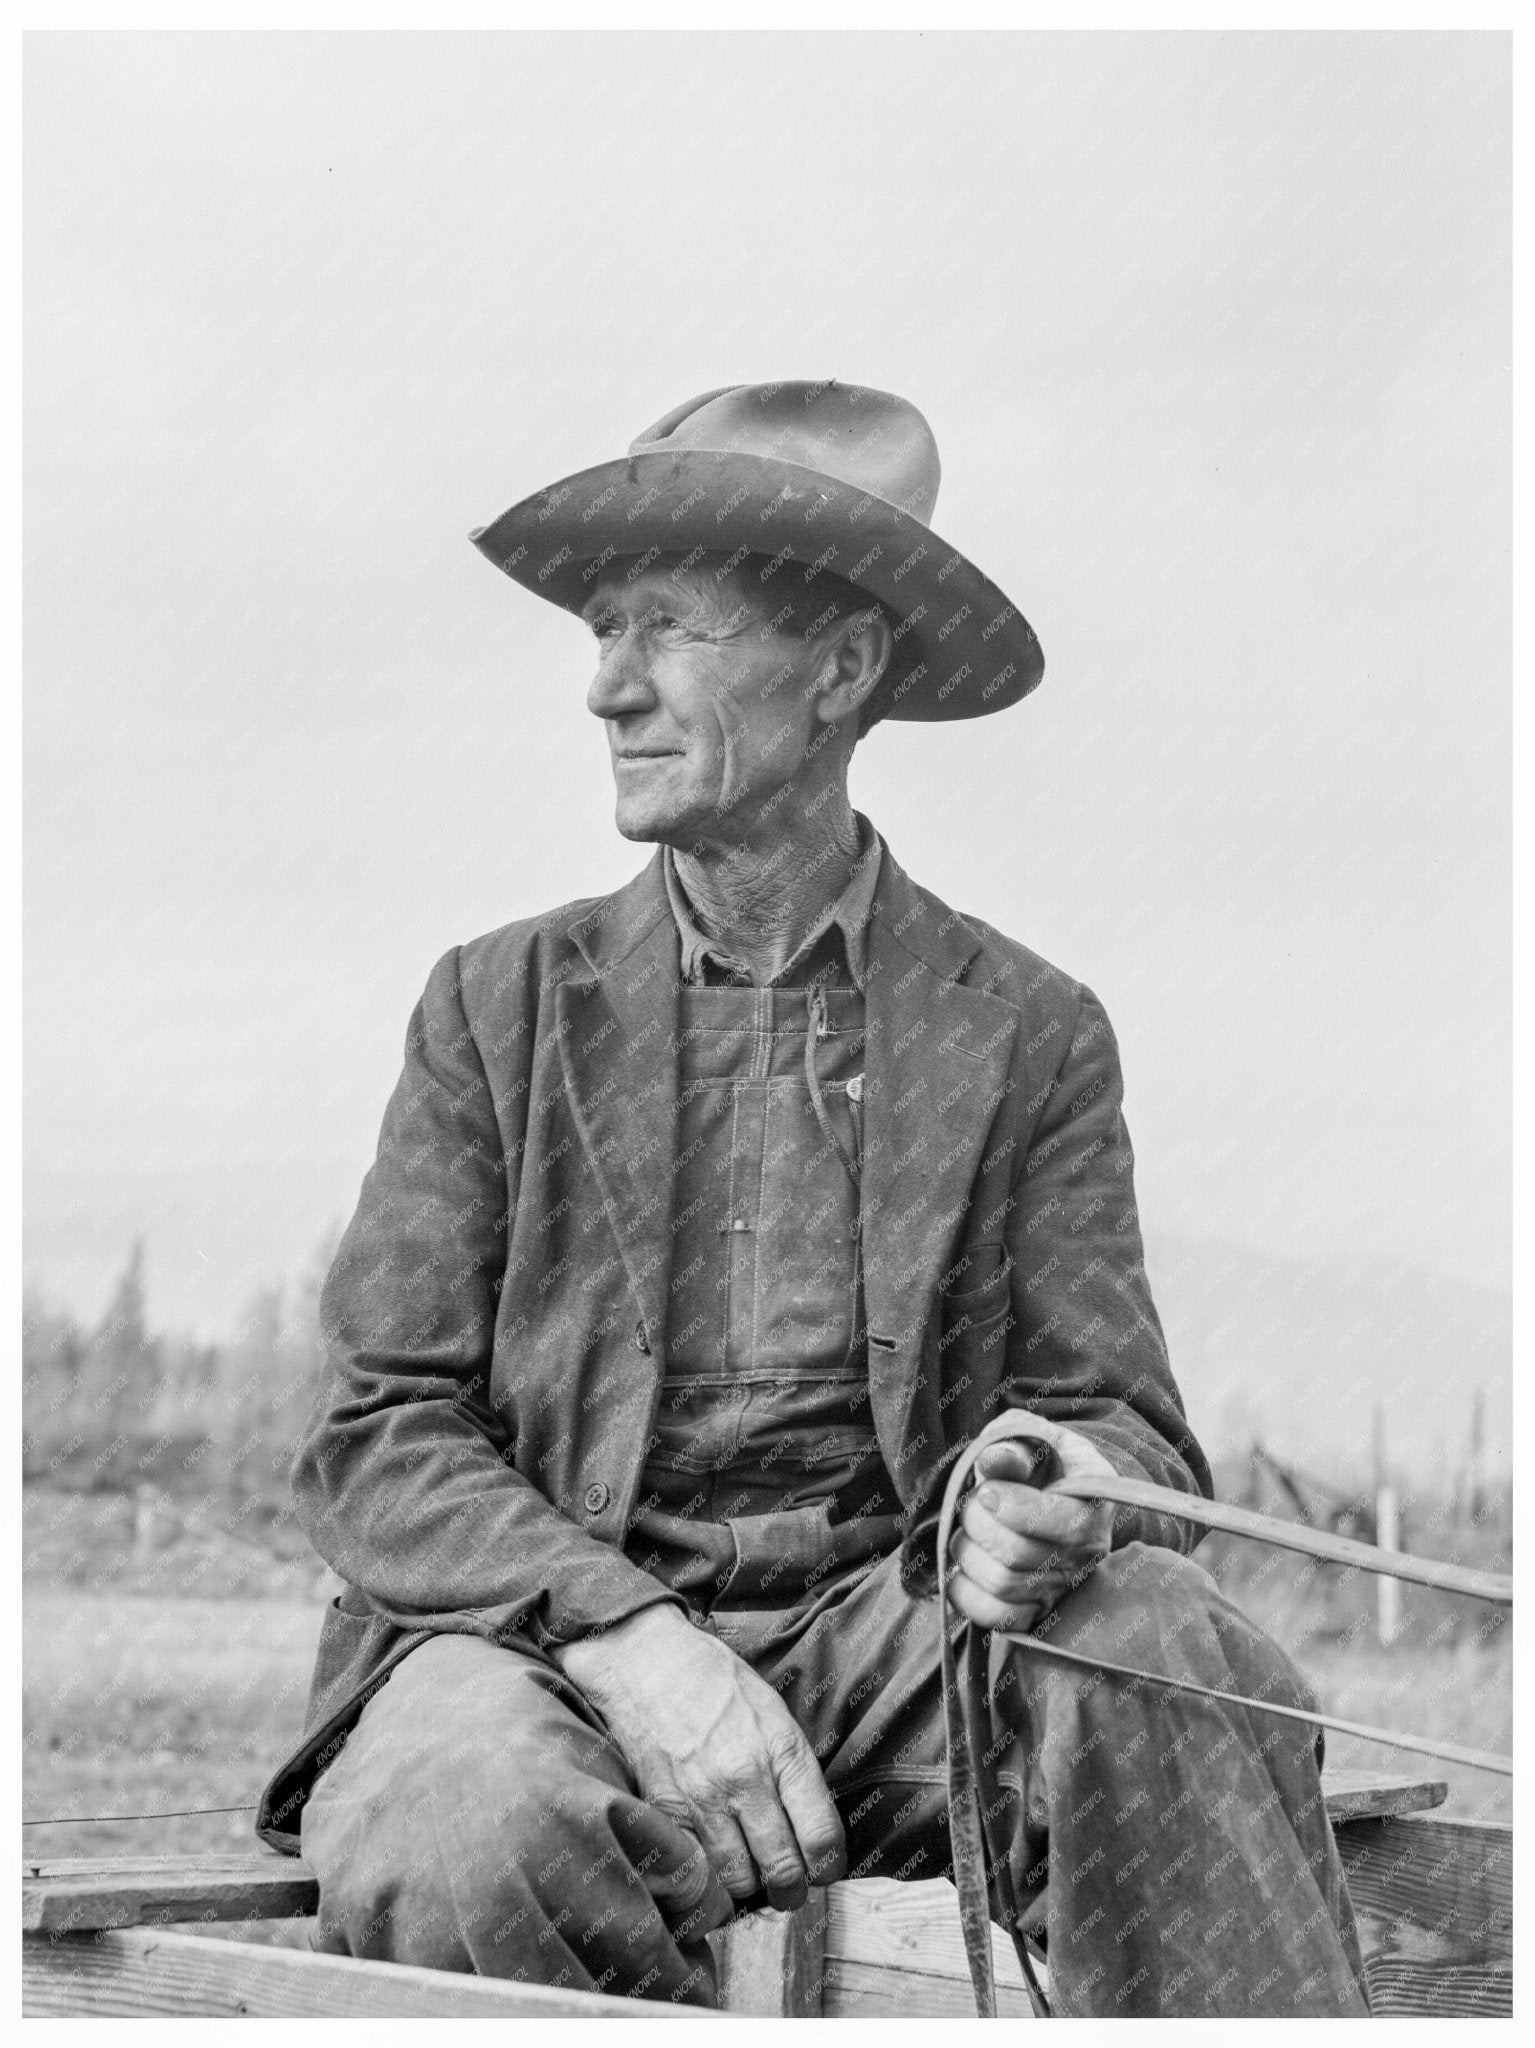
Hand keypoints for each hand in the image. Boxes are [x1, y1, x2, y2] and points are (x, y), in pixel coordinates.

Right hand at [551, 1605, 845, 1915]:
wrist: (645, 1662)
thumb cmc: (714, 1680)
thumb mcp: (772, 1710)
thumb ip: (793, 1769)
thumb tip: (811, 1826)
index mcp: (781, 1749)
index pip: (821, 1835)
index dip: (829, 1865)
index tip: (824, 1870)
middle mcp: (745, 1780)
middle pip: (783, 1870)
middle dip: (793, 1890)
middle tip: (791, 1889)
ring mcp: (703, 1800)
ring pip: (739, 1880)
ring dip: (750, 1886)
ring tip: (751, 1875)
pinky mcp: (665, 1812)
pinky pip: (697, 1868)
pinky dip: (709, 1877)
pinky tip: (713, 1862)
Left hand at [946, 1419, 1116, 1634]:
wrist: (1047, 1488)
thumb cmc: (1038, 1457)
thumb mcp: (1031, 1435)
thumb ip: (1014, 1444)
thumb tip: (992, 1461)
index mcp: (1095, 1501)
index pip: (1069, 1523)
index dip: (1018, 1510)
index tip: (985, 1491)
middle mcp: (1089, 1550)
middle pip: (1023, 1555)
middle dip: (978, 1524)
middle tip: (969, 1503)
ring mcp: (1065, 1584)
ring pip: (1004, 1585)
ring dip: (967, 1553)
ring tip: (964, 1531)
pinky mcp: (1039, 1610)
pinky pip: (1000, 1619)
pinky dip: (967, 1594)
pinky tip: (960, 1568)